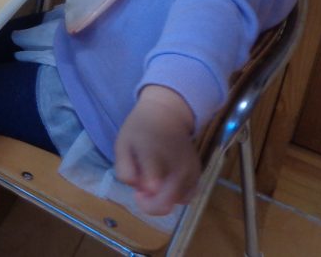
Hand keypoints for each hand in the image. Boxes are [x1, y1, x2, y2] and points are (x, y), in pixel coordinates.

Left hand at [113, 85, 199, 214]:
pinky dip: (175, 196)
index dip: (142, 196)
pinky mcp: (199, 174)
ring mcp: (191, 171)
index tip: (136, 188)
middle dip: (150, 203)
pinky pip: (187, 197)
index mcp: (154, 155)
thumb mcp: (121, 145)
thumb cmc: (139, 130)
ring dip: (163, 199)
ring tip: (155, 180)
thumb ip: (125, 171)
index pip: (152, 187)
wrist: (166, 115)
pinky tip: (167, 182)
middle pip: (166, 204)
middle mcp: (177, 166)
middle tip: (142, 189)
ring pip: (176, 203)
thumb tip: (141, 191)